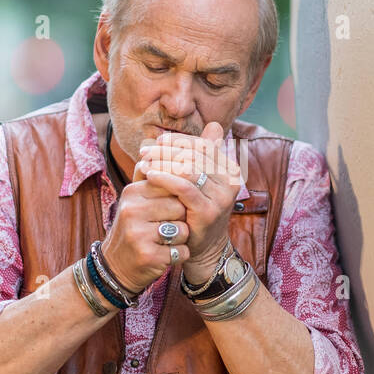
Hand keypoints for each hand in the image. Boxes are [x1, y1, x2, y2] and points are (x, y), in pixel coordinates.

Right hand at [98, 163, 191, 294]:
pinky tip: (166, 255)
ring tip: (165, 240)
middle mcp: (132, 210)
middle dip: (182, 218)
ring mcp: (138, 234)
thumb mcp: (138, 198)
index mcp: (132, 191)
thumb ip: (152, 171)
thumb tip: (163, 139)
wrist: (116, 266)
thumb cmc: (135, 227)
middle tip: (168, 226)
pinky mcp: (148, 256)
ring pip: (183, 229)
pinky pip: (182, 251)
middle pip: (180, 206)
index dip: (180, 197)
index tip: (177, 205)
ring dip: (181, 238)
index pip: (172, 183)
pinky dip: (180, 255)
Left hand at [133, 121, 242, 277]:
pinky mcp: (208, 211)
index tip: (157, 142)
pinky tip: (149, 175)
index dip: (179, 140)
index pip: (203, 144)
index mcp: (230, 170)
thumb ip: (203, 155)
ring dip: (163, 162)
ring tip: (144, 162)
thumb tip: (215, 124)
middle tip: (145, 151)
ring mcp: (221, 197)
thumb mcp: (200, 180)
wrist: (201, 248)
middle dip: (167, 150)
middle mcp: (230, 181)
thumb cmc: (195, 210)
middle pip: (195, 154)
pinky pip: (184, 187)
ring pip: (189, 168)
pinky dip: (165, 178)